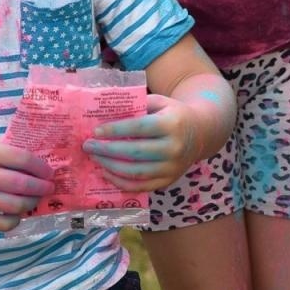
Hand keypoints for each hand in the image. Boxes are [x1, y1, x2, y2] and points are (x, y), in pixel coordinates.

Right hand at [0, 141, 54, 231]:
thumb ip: (7, 152)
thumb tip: (40, 164)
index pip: (23, 159)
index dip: (41, 167)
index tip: (49, 172)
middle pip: (22, 184)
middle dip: (42, 187)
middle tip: (49, 187)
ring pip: (16, 205)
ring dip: (32, 203)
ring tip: (36, 199)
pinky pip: (3, 224)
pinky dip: (16, 220)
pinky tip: (18, 213)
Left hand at [82, 94, 201, 190]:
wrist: (200, 133)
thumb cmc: (173, 114)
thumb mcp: (160, 102)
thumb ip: (137, 105)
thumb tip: (105, 112)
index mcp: (171, 124)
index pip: (138, 128)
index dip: (115, 131)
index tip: (96, 131)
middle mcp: (174, 148)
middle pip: (134, 152)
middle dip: (107, 150)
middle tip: (88, 146)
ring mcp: (172, 167)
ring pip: (136, 172)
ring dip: (111, 167)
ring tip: (95, 159)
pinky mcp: (169, 180)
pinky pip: (141, 186)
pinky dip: (121, 182)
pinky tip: (107, 173)